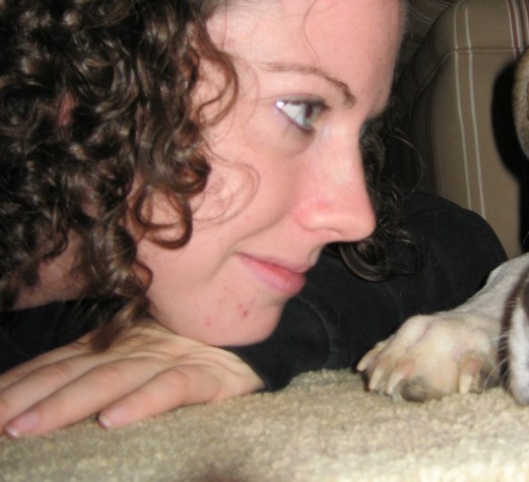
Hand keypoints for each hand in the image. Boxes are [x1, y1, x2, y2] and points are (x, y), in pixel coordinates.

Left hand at [0, 319, 262, 436]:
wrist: (263, 344)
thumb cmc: (201, 355)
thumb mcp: (146, 359)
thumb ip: (105, 368)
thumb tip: (47, 394)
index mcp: (123, 341)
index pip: (61, 361)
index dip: (20, 381)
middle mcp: (142, 345)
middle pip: (76, 370)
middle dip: (28, 395)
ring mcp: (174, 356)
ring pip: (115, 378)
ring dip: (68, 403)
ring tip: (28, 427)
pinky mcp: (209, 374)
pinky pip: (173, 388)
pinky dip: (143, 403)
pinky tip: (112, 422)